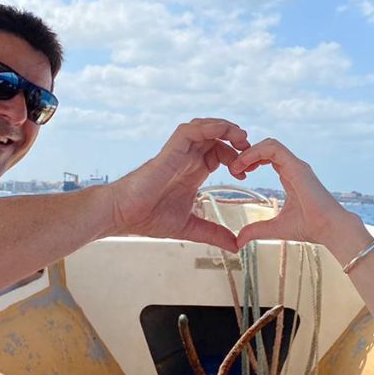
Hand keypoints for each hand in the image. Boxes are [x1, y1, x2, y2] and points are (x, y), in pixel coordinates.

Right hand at [107, 119, 250, 250]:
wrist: (123, 215)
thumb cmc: (148, 218)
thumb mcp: (190, 228)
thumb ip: (213, 234)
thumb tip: (235, 248)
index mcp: (192, 171)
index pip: (219, 153)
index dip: (236, 158)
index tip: (245, 175)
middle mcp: (187, 158)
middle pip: (216, 137)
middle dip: (236, 139)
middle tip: (250, 150)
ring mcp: (178, 152)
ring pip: (205, 127)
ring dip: (226, 128)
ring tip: (241, 138)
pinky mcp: (170, 150)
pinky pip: (191, 130)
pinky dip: (209, 127)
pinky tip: (223, 132)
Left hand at [228, 138, 355, 249]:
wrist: (329, 230)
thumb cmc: (309, 228)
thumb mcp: (274, 228)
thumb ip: (256, 230)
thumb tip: (238, 241)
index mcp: (290, 176)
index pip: (267, 158)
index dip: (250, 161)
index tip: (237, 174)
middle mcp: (293, 167)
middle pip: (266, 148)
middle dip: (247, 154)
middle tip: (232, 169)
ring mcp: (296, 165)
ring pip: (269, 144)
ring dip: (249, 152)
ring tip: (236, 167)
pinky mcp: (297, 166)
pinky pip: (273, 149)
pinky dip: (256, 152)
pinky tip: (244, 164)